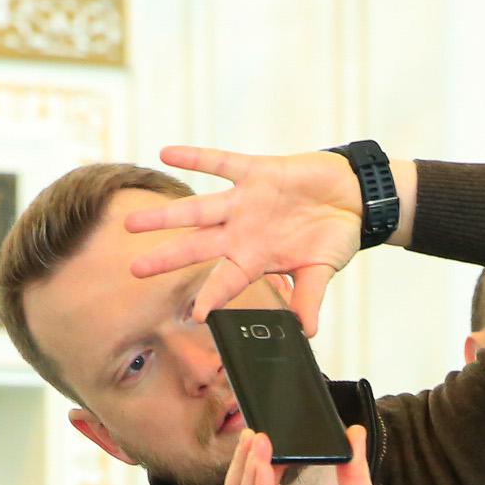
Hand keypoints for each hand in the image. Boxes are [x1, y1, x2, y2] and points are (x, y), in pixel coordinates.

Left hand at [124, 145, 415, 334]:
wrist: (352, 198)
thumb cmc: (335, 236)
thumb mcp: (323, 269)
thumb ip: (309, 297)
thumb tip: (307, 331)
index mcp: (257, 259)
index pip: (227, 282)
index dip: (213, 298)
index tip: (197, 315)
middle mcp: (243, 232)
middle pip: (196, 248)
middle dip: (166, 259)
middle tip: (134, 269)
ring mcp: (245, 202)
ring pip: (198, 210)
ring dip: (166, 216)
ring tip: (132, 222)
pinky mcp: (256, 172)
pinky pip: (220, 162)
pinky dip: (196, 157)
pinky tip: (166, 153)